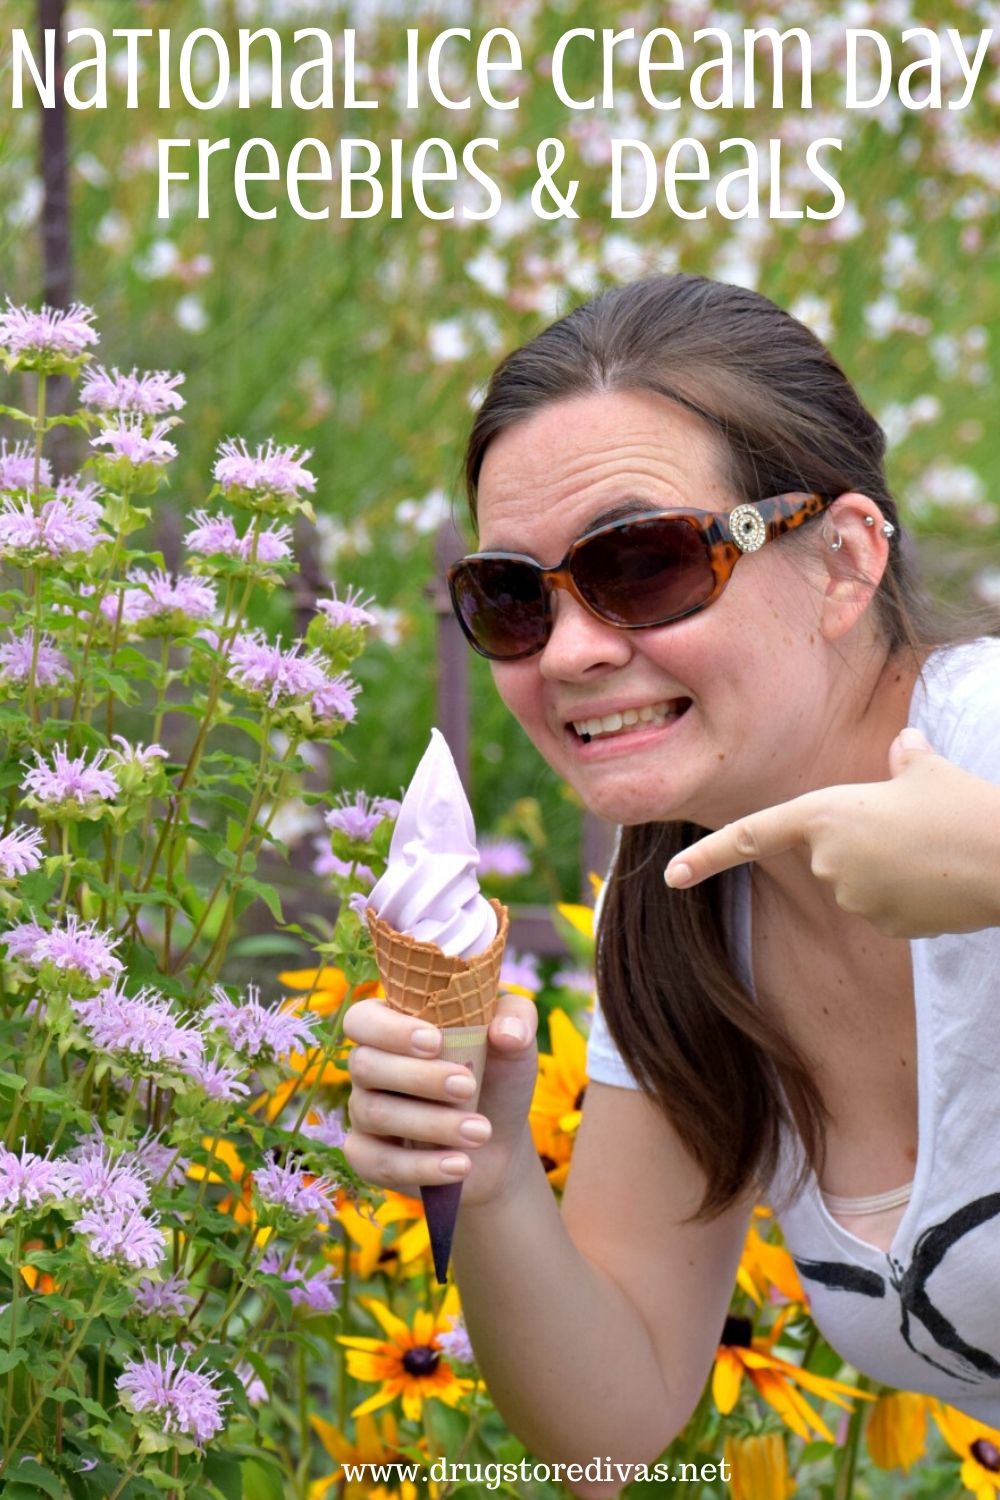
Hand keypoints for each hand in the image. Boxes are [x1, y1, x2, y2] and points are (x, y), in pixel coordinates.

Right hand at [342, 991, 538, 1205]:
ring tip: (481, 1131)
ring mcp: (363, 1112)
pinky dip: (420, 1166)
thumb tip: (507, 1033)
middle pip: (366, 1064)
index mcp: (393, 1026)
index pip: (363, 1018)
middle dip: (418, 1077)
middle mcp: (369, 1066)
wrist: (499, 1141)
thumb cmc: (497, 1077)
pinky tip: (460, 1165)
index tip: (436, 1042)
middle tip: (468, 1087)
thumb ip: (517, 1020)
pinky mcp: (368, 1157)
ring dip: (431, 1123)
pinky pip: (375, 1162)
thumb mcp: (514, 1042)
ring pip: (375, 1113)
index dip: (390, 1029)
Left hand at [664, 728, 999, 938]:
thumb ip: (904, 759)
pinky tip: (939, 878)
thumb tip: (904, 745)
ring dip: (888, 866)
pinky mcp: (885, 926)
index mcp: (824, 813)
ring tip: (933, 848)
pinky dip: (907, 893)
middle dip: (863, 839)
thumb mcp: (928, 770)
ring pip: (860, 880)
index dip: (708, 855)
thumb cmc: (962, 807)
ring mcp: (855, 898)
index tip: (671, 875)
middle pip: (828, 852)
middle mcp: (828, 860)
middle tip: (913, 824)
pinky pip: (884, 905)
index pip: (752, 834)